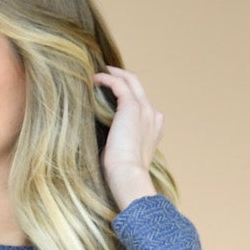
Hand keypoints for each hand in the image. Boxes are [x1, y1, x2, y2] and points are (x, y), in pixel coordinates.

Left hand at [94, 65, 163, 209]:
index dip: (127, 95)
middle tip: (106, 73)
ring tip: (98, 73)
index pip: (142, 104)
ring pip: (131, 81)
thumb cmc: (122, 174)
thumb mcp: (125, 154)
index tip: (112, 93)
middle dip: (122, 77)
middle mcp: (153, 115)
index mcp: (154, 128)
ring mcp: (145, 109)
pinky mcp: (132, 106)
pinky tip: (95, 79)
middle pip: (138, 87)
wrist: (128, 175)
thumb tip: (102, 137)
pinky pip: (119, 84)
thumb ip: (120, 141)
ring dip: (114, 74)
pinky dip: (107, 79)